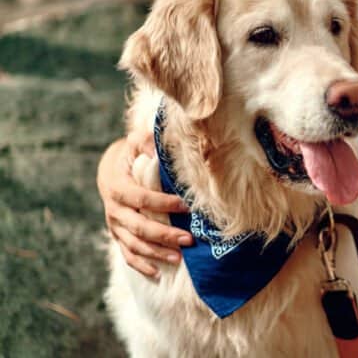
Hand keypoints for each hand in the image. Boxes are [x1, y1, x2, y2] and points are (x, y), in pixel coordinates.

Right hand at [97, 131, 192, 277]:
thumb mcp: (137, 142)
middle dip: (164, 235)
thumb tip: (158, 148)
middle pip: (139, 226)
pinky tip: (158, 273)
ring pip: (134, 244)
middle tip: (189, 240)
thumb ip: (147, 142)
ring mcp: (115, 225)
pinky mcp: (118, 235)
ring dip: (156, 253)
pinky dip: (141, 265)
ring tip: (179, 259)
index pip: (142, 199)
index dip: (164, 204)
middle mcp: (114, 209)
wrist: (111, 169)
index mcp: (118, 187)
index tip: (187, 207)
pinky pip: (127, 254)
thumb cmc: (131, 154)